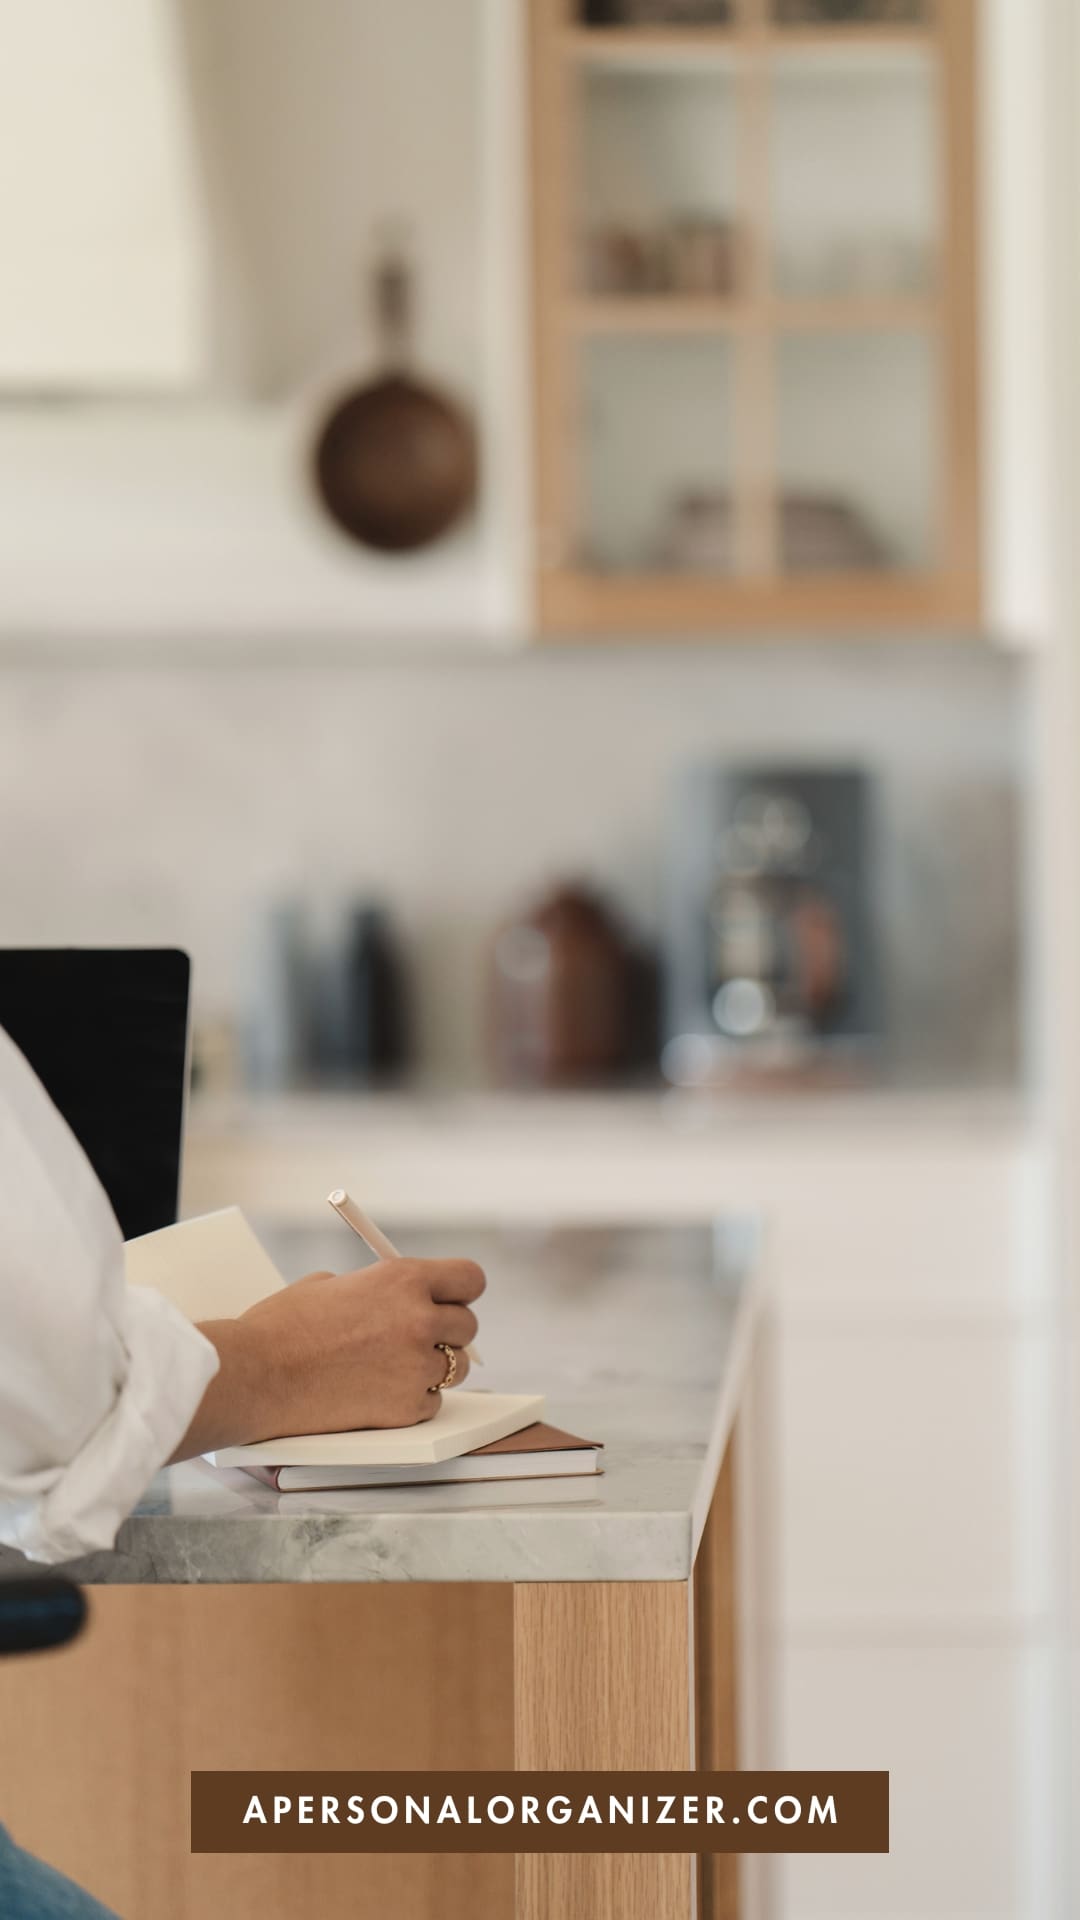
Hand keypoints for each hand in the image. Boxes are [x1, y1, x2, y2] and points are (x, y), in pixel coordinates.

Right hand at [171, 1257, 484, 1459]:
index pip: (469, 1279)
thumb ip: (377, 1288)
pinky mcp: (406, 1408)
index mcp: (402, 1279)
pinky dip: (411, 1400)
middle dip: (446, 1331)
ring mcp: (415, 1366)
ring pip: (456, 1368)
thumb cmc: (282, 1326)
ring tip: (392, 1367)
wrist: (257, 1375)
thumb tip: (398, 1297)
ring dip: (432, 1367)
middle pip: (467, 1325)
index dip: (460, 1290)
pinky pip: (431, 1403)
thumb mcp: (331, 1284)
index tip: (452, 1298)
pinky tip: (378, 1393)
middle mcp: (418, 1320)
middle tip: (419, 1337)